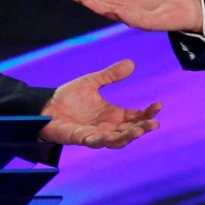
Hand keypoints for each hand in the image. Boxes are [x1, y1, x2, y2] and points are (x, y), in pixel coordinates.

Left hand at [40, 59, 161, 148]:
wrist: (46, 105)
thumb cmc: (68, 97)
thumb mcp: (92, 82)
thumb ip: (111, 75)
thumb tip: (131, 63)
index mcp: (113, 115)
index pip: (136, 117)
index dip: (148, 113)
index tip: (159, 105)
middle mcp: (107, 127)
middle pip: (130, 131)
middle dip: (143, 128)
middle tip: (155, 124)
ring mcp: (95, 134)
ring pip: (116, 141)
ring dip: (128, 137)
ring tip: (139, 131)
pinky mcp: (80, 138)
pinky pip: (95, 142)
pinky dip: (104, 140)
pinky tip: (111, 135)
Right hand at [67, 0, 204, 33]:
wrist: (191, 2)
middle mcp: (127, 5)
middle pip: (102, 1)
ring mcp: (136, 15)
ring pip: (112, 10)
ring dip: (98, 6)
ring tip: (83, 0)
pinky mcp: (148, 22)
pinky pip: (133, 19)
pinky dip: (123, 15)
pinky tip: (114, 9)